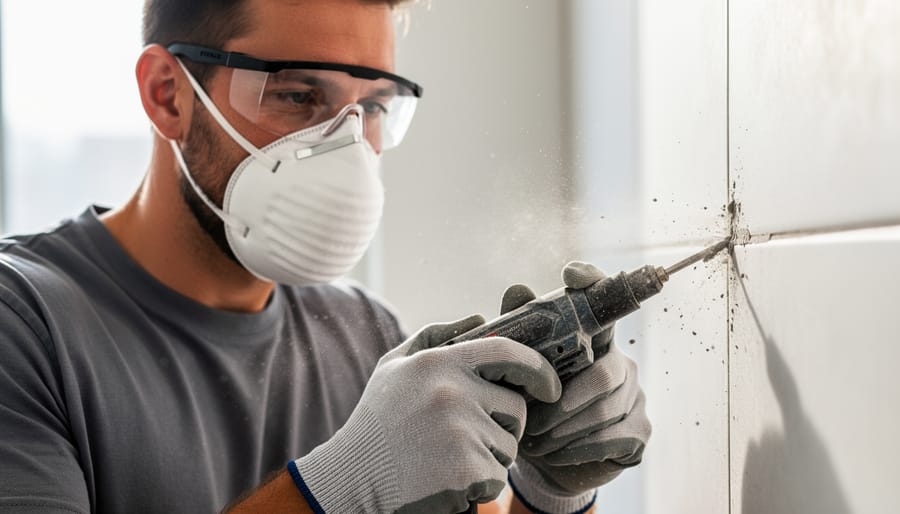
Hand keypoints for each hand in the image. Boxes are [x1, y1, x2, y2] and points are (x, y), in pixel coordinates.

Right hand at [290, 315, 562, 513]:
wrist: (350, 481)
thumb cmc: (377, 424)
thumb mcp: (394, 368)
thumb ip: (436, 335)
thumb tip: (479, 317)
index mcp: (437, 362)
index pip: (508, 352)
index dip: (537, 369)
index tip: (548, 387)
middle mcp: (452, 391)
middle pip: (515, 407)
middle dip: (502, 425)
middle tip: (464, 439)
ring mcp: (460, 431)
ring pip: (508, 445)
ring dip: (488, 457)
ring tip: (445, 458)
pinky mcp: (467, 469)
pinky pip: (497, 475)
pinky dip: (479, 484)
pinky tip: (446, 481)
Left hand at [503, 262, 651, 513]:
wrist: (547, 464)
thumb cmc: (534, 410)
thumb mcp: (520, 375)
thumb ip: (519, 335)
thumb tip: (516, 289)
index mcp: (590, 343)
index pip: (600, 303)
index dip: (592, 284)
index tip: (570, 275)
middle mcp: (619, 362)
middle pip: (603, 373)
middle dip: (561, 404)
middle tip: (530, 424)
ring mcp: (635, 396)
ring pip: (605, 409)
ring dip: (563, 431)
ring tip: (534, 443)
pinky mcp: (640, 431)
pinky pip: (613, 438)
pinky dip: (577, 449)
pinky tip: (554, 454)